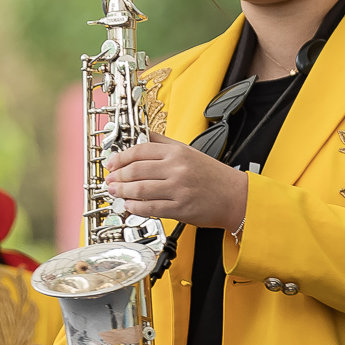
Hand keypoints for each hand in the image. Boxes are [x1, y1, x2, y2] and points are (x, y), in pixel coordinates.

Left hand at [102, 137, 249, 232]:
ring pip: (140, 189)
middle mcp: (177, 169)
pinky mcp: (180, 208)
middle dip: (118, 176)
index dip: (120, 157)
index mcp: (177, 152)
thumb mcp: (189, 151)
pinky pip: (150, 208)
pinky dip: (135, 207)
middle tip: (109, 180)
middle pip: (136, 170)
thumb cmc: (212, 176)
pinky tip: (129, 206)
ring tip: (115, 192)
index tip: (111, 163)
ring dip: (122, 192)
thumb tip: (141, 136)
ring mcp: (178, 189)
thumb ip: (164, 143)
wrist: (235, 196)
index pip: (140, 150)